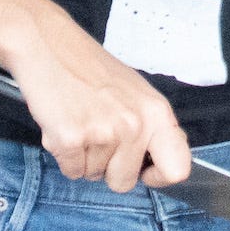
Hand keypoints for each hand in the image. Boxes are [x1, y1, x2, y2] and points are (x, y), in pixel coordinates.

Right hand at [7, 20, 191, 193]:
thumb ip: (152, 128)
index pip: (178, 168)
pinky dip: (65, 156)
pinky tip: (66, 125)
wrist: (51, 48)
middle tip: (99, 134)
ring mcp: (103, 132)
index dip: (160, 178)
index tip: (146, 171)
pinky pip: (71, 171)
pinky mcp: (71, 139)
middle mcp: (135, 124)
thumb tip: (165, 166)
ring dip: (85, 157)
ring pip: (93, 176)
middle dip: (109, 168)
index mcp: (157, 112)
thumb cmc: (94, 71)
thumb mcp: (138, 93)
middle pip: (125, 182)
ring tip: (82, 121)